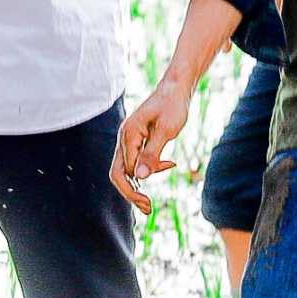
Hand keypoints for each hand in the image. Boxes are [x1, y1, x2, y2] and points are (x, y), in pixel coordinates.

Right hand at [109, 79, 189, 212]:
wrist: (177, 88)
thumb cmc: (173, 105)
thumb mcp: (167, 130)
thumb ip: (152, 153)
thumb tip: (140, 177)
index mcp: (128, 135)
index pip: (124, 172)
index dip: (135, 190)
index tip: (149, 203)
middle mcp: (125, 138)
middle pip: (119, 173)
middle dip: (131, 193)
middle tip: (148, 209)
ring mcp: (129, 138)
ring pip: (126, 169)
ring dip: (137, 185)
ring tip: (149, 203)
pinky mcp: (138, 139)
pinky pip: (136, 160)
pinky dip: (147, 169)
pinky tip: (168, 165)